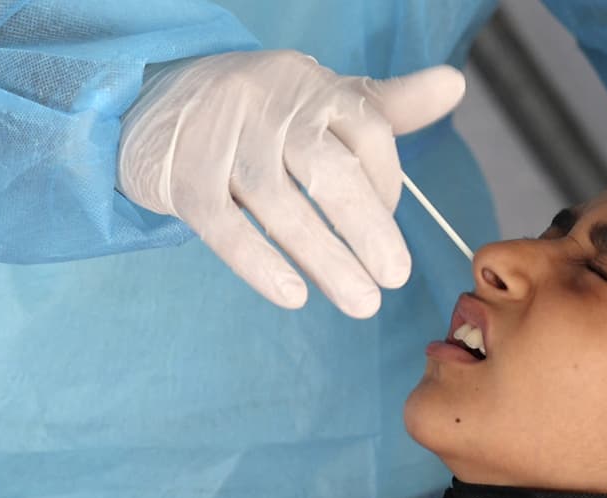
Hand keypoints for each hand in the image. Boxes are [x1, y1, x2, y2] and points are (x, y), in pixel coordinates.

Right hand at [118, 50, 464, 317]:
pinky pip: (224, 225)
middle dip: (367, 228)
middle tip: (394, 278)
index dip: (388, 186)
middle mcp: (268, 103)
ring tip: (360, 303)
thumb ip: (385, 106)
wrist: (152, 105)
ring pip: (280, 203)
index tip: (389, 233)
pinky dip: (259, 263)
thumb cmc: (253, 112)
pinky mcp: (182, 176)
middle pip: (328, 169)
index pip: (366, 133)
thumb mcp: (319, 102)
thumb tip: (454, 87)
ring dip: (324, 258)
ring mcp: (221, 138)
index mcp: (310, 85)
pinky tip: (292, 295)